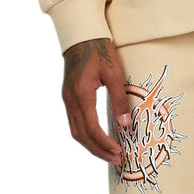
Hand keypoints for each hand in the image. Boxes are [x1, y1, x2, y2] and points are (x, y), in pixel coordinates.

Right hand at [61, 38, 132, 164]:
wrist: (82, 34)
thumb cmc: (100, 50)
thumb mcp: (114, 72)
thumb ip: (119, 98)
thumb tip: (126, 124)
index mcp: (81, 94)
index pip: (91, 128)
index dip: (104, 144)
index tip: (119, 152)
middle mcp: (70, 99)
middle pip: (81, 135)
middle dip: (98, 150)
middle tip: (116, 159)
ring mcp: (67, 98)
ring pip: (75, 131)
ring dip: (91, 145)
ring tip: (108, 154)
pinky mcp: (68, 96)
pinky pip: (74, 122)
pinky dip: (85, 135)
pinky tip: (97, 138)